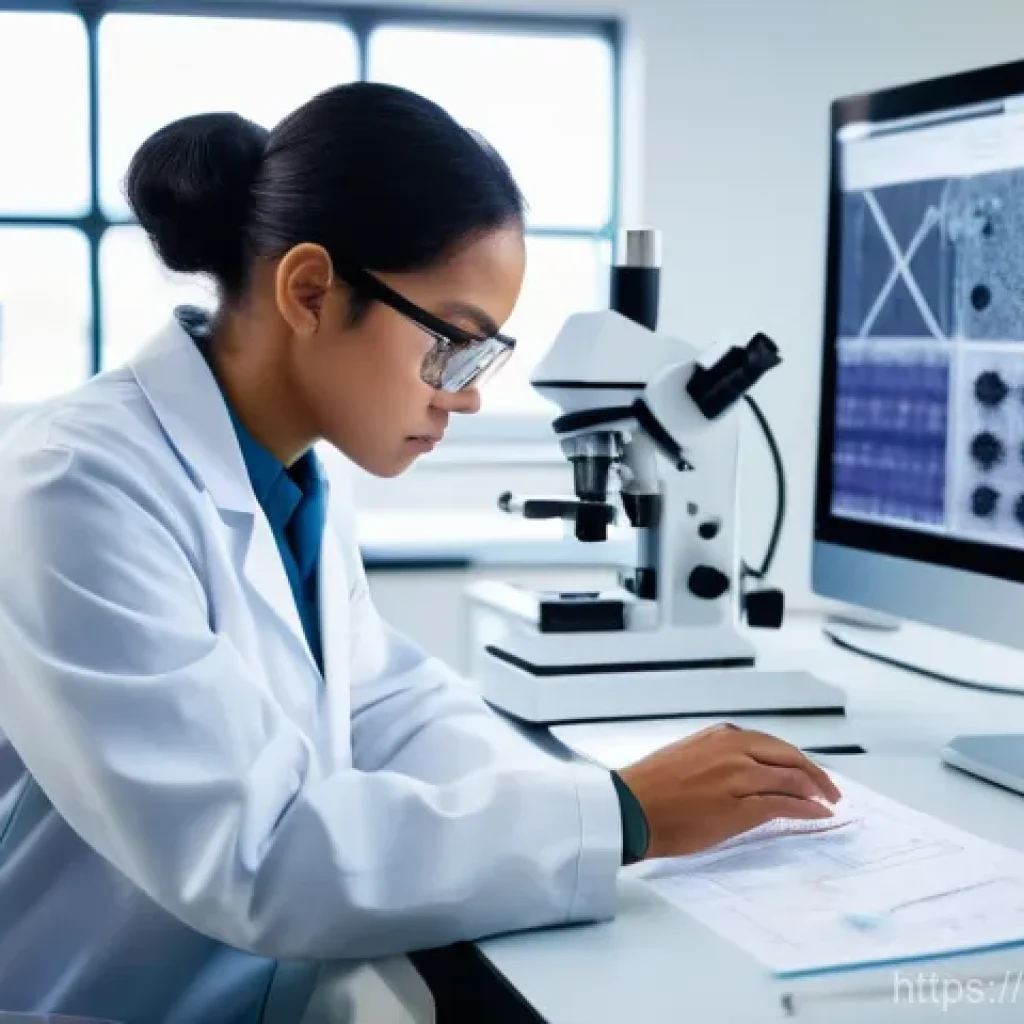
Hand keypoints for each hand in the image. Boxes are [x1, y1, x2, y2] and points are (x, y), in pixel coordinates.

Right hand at [618, 723, 841, 859]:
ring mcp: (739, 777)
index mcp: (721, 736)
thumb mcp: (688, 756)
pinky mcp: (740, 806)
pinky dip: (807, 809)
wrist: (631, 808)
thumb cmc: (651, 788)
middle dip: (817, 774)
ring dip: (817, 792)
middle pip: (790, 757)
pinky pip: (785, 804)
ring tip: (828, 804)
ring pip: (792, 779)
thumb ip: (720, 758)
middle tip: (831, 790)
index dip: (798, 760)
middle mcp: (734, 749)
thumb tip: (747, 773)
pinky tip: (818, 815)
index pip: (772, 744)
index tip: (809, 772)